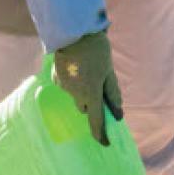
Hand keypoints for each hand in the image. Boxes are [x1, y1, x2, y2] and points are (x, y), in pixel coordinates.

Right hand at [52, 30, 123, 144]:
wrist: (72, 31)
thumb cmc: (96, 50)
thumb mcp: (109, 71)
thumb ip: (112, 93)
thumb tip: (117, 113)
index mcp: (91, 92)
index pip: (96, 120)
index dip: (100, 134)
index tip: (106, 143)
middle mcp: (76, 93)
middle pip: (85, 107)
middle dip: (91, 101)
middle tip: (98, 85)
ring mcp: (64, 87)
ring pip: (76, 95)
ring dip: (82, 89)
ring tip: (86, 70)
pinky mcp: (56, 78)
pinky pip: (67, 85)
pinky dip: (72, 81)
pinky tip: (75, 66)